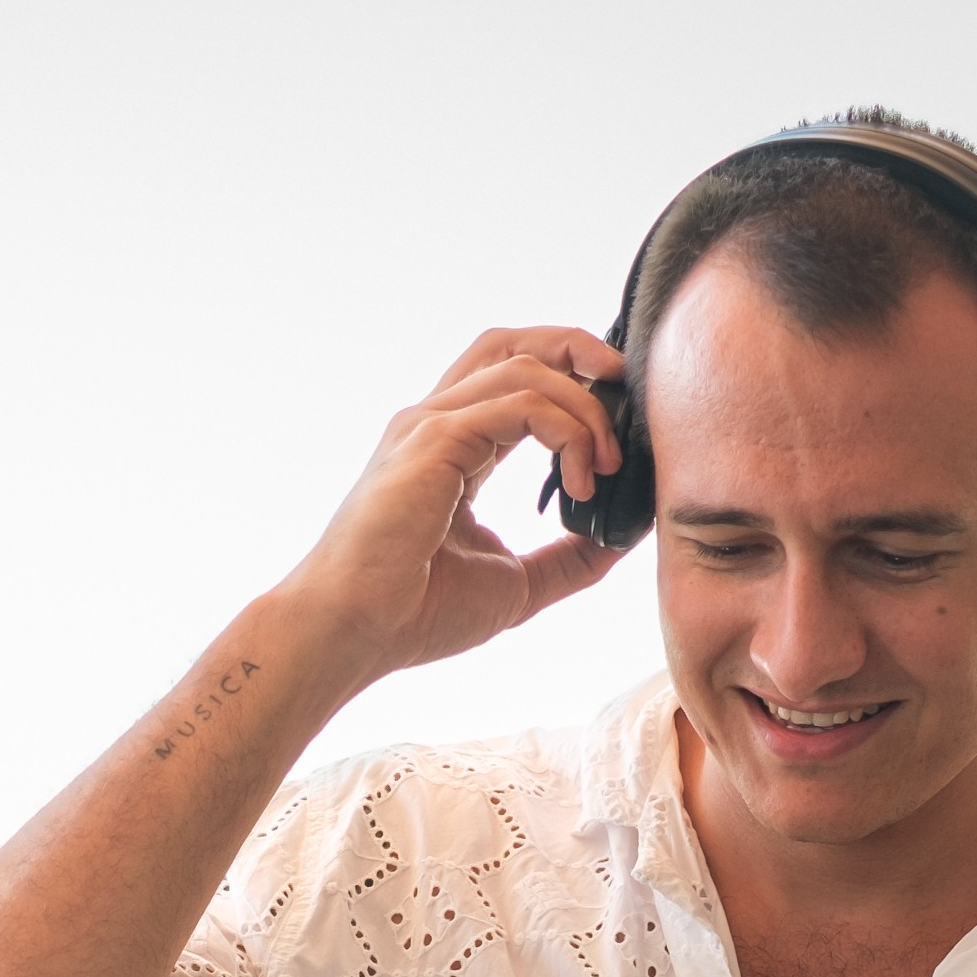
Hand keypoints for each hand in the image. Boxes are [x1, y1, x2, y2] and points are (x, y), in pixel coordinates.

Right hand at [274, 326, 628, 686]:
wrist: (350, 633)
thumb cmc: (412, 616)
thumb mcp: (515, 586)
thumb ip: (568, 559)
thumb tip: (623, 538)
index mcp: (450, 449)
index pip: (517, 379)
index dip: (574, 386)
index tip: (616, 434)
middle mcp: (436, 424)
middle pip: (516, 342)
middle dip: (580, 352)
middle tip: (626, 392)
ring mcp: (429, 425)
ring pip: (527, 365)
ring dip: (584, 407)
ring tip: (606, 466)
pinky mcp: (433, 440)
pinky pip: (520, 402)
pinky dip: (566, 430)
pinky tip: (581, 479)